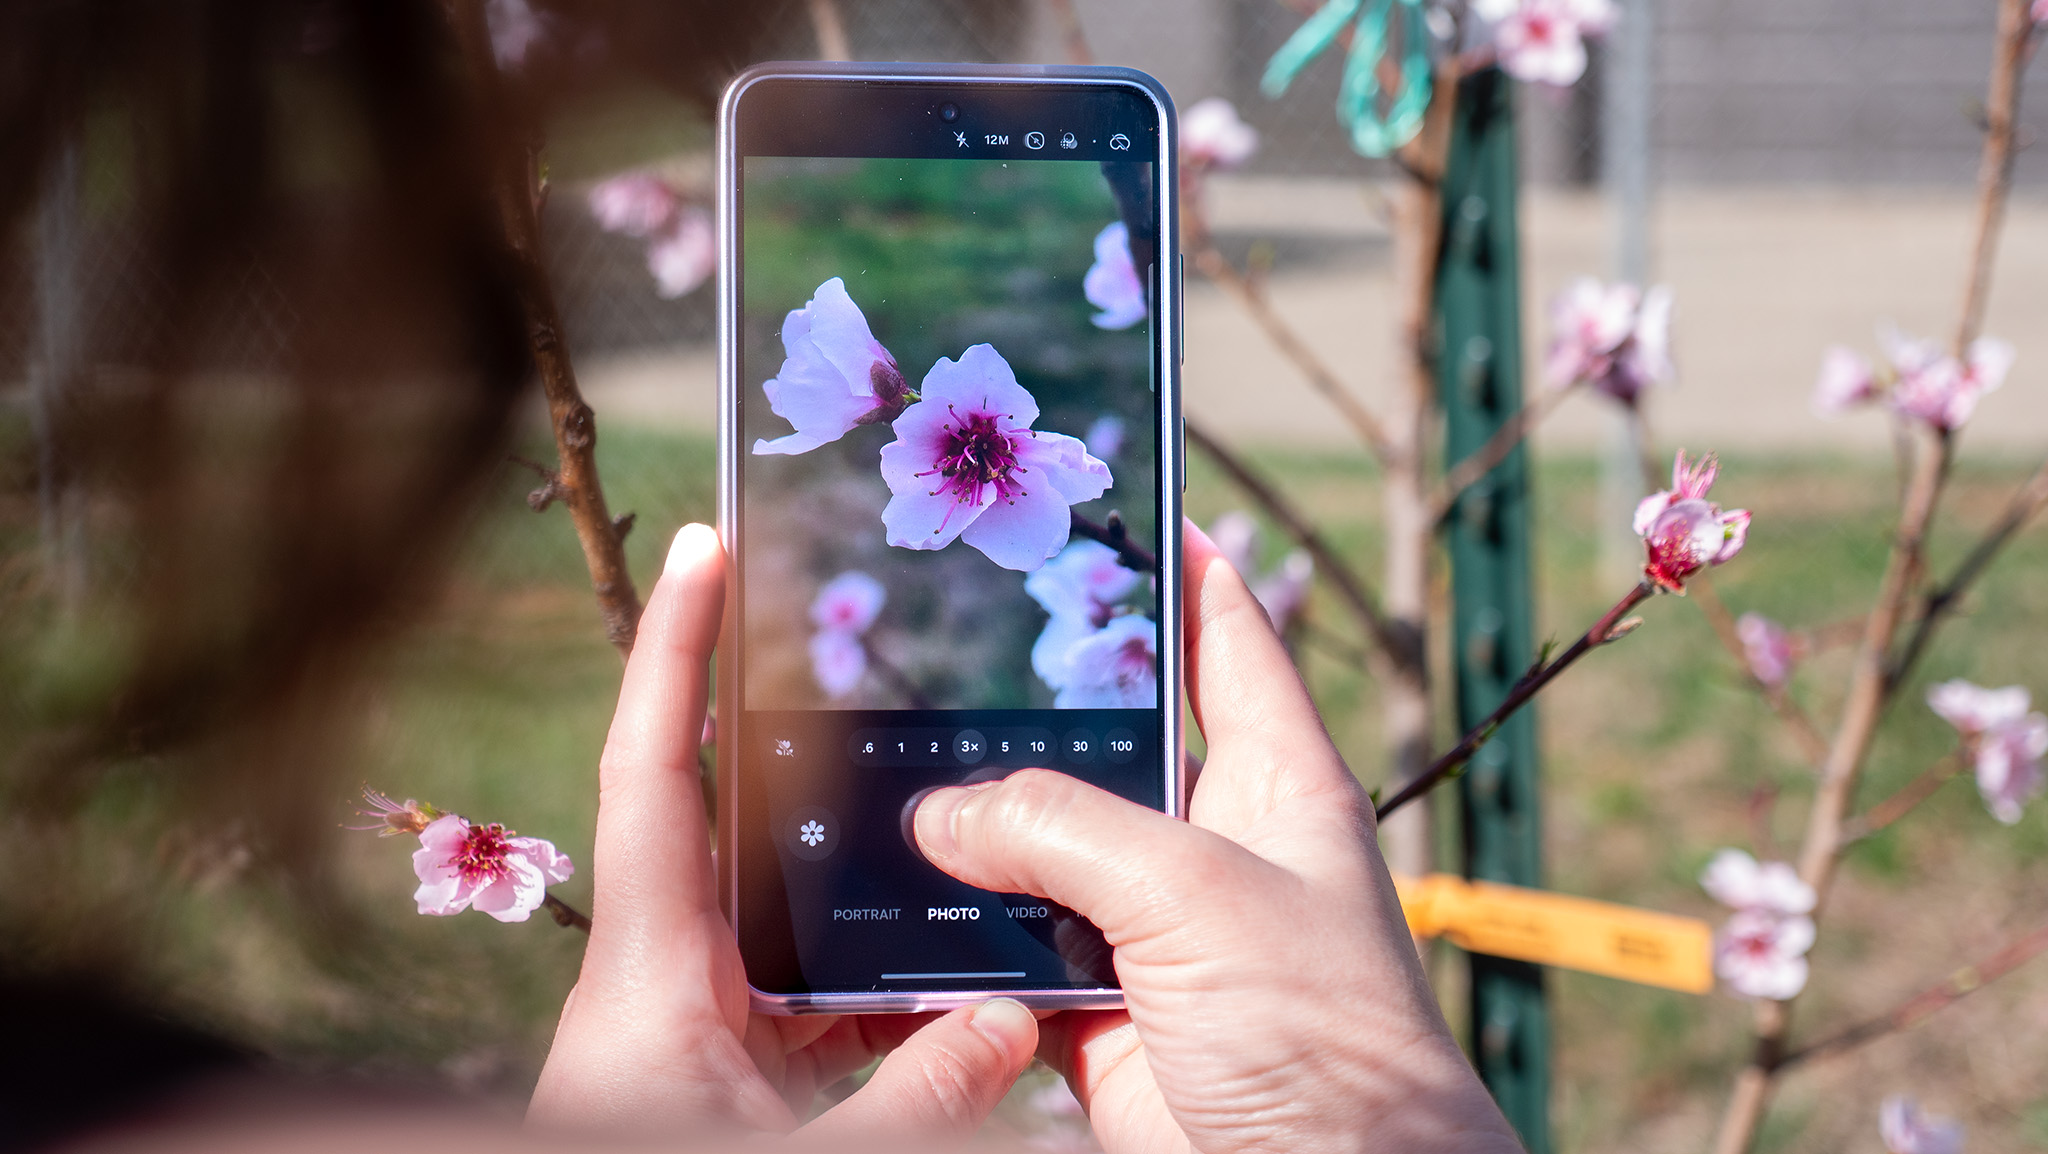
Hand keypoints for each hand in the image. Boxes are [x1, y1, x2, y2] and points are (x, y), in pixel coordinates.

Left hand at [528, 524, 1037, 1140]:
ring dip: (870, 888)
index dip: (672, 650)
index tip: (708, 545)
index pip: (649, 772)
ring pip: (792, 920)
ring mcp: (699, 1027)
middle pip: (734, 824)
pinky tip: (961, 987)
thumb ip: (915, 1101)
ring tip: (960, 823)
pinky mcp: (730, 1075)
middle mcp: (667, 978)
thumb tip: (1006, 1018)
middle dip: (808, 751)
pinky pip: (814, 1001)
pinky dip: (882, 989)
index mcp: (649, 975)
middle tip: (880, 658)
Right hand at [912, 520, 1523, 1153]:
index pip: (1233, 645)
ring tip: (887, 779)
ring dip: (977, 836)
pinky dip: (958, 944)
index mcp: (1274, 782)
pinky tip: (896, 912)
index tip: (1137, 514)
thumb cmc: (1321, 1033)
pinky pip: (1012, 955)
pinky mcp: (1103, 1008)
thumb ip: (1062, 832)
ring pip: (1044, 854)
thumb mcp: (1196, 893)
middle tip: (942, 653)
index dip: (1190, 574)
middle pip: (1113, 748)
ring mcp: (1155, 929)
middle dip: (1033, 713)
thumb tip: (942, 817)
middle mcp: (1214, 845)